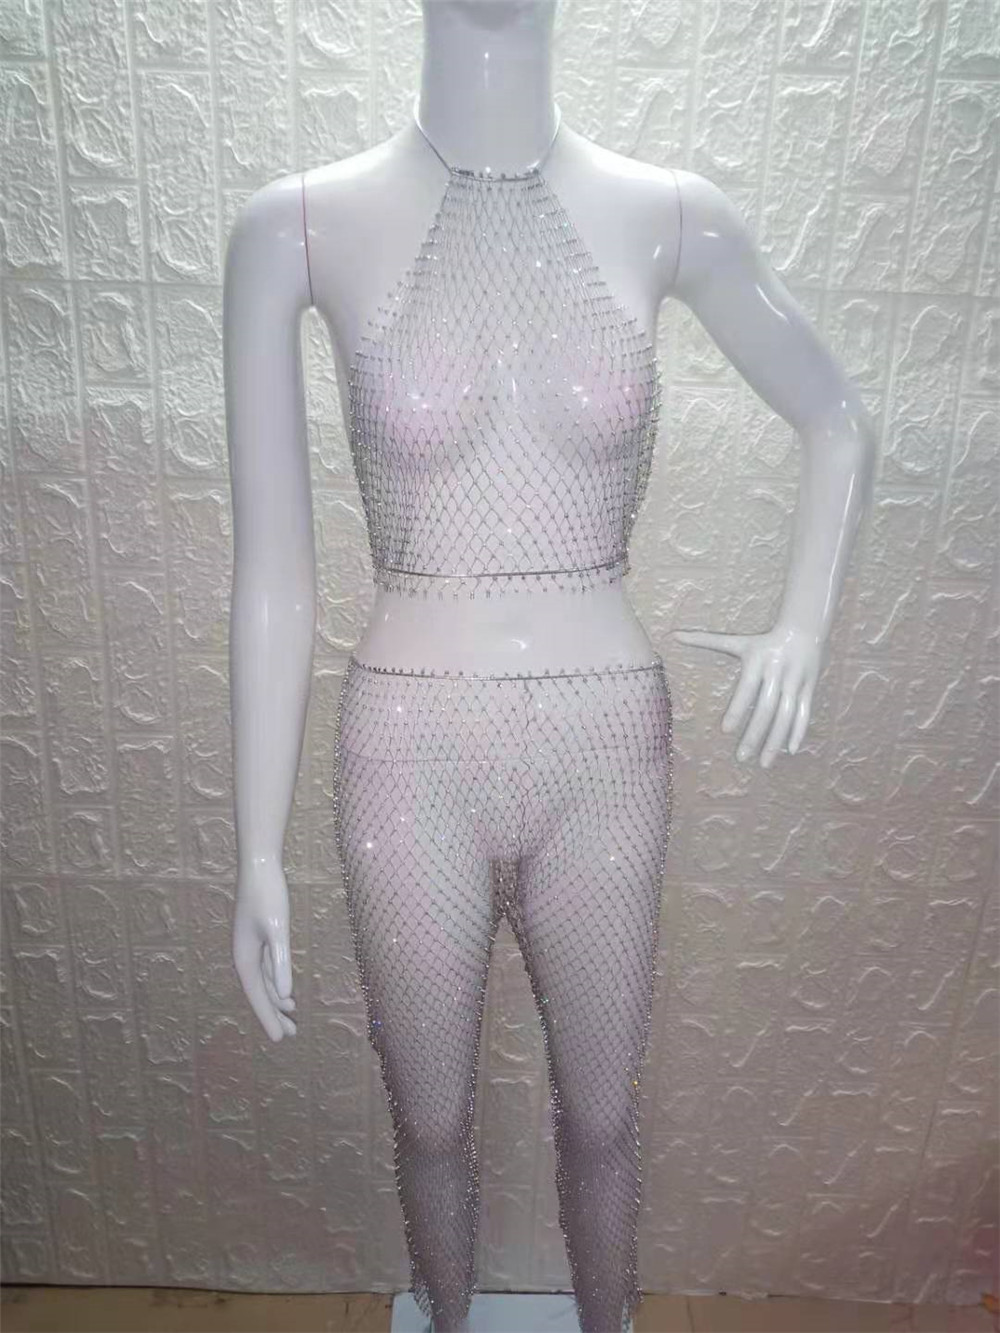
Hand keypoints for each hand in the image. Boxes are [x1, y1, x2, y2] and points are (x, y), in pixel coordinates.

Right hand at [233, 859, 296, 1040]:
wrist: (259, 866)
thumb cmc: (268, 896)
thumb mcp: (278, 930)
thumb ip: (281, 961)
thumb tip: (284, 994)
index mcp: (244, 958)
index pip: (257, 996)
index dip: (268, 1018)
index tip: (278, 1039)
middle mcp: (244, 955)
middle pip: (259, 992)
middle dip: (273, 1014)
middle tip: (288, 1035)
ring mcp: (251, 946)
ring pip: (264, 981)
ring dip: (277, 999)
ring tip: (291, 1019)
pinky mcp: (259, 936)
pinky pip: (267, 968)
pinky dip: (276, 982)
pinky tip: (286, 991)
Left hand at [671, 624, 823, 767]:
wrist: (805, 629)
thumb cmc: (763, 640)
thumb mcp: (736, 641)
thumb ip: (705, 640)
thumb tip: (673, 635)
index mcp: (758, 661)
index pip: (746, 689)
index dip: (737, 710)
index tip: (725, 731)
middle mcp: (778, 672)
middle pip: (767, 708)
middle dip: (755, 734)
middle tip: (741, 758)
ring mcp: (796, 681)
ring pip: (786, 715)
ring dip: (776, 740)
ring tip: (764, 763)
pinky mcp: (809, 688)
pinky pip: (804, 712)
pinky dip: (798, 731)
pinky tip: (791, 750)